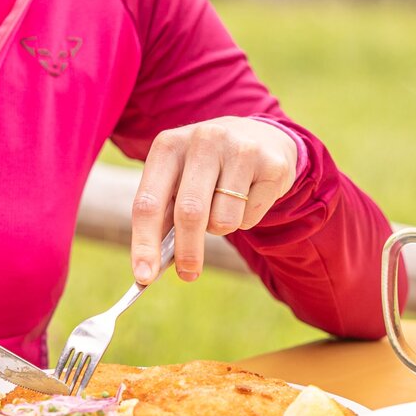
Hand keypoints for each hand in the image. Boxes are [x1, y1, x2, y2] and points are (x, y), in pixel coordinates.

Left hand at [130, 117, 296, 282]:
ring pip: (223, 220)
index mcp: (169, 145)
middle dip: (187, 251)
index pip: (148, 201)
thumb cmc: (207, 168)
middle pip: (189, 213)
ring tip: (224, 206)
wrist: (262, 138)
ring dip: (220, 228)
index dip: (144, 243)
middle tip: (188, 274)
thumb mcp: (179, 178)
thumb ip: (163, 216)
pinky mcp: (272, 165)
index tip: (144, 277)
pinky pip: (250, 217)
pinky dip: (246, 220)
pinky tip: (249, 195)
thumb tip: (151, 266)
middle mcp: (203, 140)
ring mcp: (240, 149)